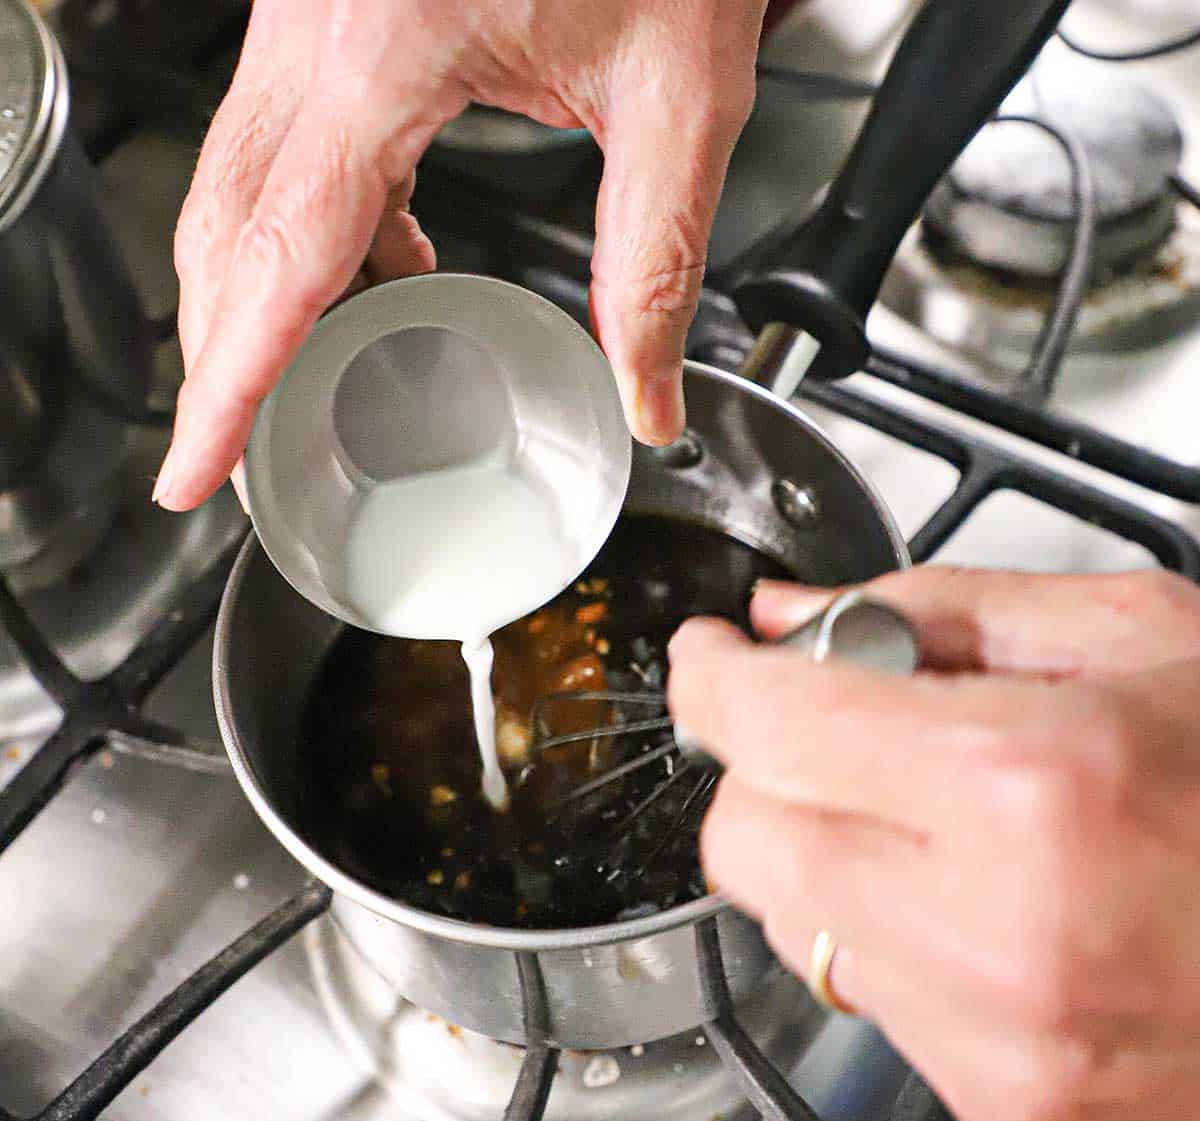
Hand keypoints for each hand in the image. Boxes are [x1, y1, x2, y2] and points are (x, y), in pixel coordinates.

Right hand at [159, 0, 768, 509]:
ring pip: (235, 187)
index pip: (279, 256)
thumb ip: (658, 260)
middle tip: (239, 453)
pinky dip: (312, 231)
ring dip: (261, 297)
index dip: (228, 383)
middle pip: (224, 228)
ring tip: (310, 382)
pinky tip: (383, 269)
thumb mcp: (679, 94)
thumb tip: (648, 394)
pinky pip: (283, 146)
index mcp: (383, 45)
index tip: (192, 469)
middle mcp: (315, 29)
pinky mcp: (330, 20)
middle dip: (226, 355)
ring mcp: (307, 19)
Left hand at [667, 566, 1199, 1120]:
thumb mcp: (1136, 635)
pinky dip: (906, 948)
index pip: (766, 725)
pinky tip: (1003, 916)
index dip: (714, 677)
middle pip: (745, 845)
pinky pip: (880, 1014)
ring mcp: (1011, 1060)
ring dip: (843, 861)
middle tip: (842, 739)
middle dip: (771, 776)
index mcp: (1032, 785)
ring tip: (962, 833)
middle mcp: (1004, 941)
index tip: (711, 657)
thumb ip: (930, 613)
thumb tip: (787, 621)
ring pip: (799, 932)